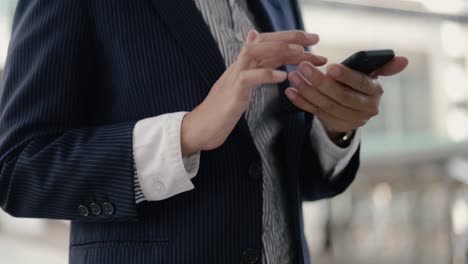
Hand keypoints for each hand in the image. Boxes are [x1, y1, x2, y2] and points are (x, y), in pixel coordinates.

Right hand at [181, 30, 327, 155]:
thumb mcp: (240, 82)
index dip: (289, 38)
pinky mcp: (232, 93)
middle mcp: (238, 66)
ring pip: (255, 53)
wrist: (200, 128)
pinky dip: (266, 75)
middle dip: (290, 38)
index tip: (312, 41)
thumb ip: (251, 63)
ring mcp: (233, 78)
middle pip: (263, 42)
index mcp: (243, 65)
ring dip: (279, 50)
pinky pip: (248, 79)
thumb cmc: (222, 109)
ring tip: (301, 53)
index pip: (267, 43)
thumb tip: (253, 37)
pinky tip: (283, 76)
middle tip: (315, 40)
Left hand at [285, 56, 408, 137]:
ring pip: (325, 105)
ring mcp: (349, 120)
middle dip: (319, 81)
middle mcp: (365, 109)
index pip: (361, 84)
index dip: (346, 76)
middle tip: (303, 67)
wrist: (353, 108)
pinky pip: (314, 113)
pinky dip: (301, 102)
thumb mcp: (372, 74)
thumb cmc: (360, 83)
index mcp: (375, 93)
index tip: (330, 66)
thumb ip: (384, 66)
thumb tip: (404, 60)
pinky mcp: (333, 125)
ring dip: (306, 91)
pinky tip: (290, 92)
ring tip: (293, 76)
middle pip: (340, 96)